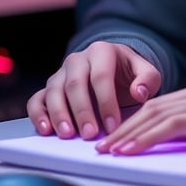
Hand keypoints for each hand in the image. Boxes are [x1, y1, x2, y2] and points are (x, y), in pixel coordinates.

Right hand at [26, 41, 161, 140]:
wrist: (114, 69)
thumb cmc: (129, 73)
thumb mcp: (146, 72)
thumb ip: (147, 80)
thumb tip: (138, 92)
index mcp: (102, 51)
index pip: (101, 76)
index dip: (106, 102)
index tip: (113, 126)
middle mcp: (77, 59)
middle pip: (75, 84)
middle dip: (82, 111)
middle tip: (90, 134)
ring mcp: (60, 73)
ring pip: (54, 91)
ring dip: (59, 114)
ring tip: (67, 134)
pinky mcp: (49, 88)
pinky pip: (37, 99)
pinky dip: (38, 114)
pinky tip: (45, 130)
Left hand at [95, 74, 185, 154]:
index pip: (164, 103)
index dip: (138, 119)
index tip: (119, 135)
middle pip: (153, 106)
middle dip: (124, 126)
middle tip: (102, 145)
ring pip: (156, 115)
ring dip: (128, 133)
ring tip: (108, 150)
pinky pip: (171, 126)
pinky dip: (146, 137)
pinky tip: (130, 149)